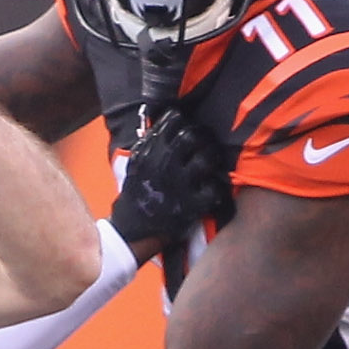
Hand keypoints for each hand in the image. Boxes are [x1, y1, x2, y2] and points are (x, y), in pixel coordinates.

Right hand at [109, 110, 234, 252]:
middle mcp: (163, 164)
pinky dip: (216, 188)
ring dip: (212, 159)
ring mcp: (178, 185)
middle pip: (192, 135)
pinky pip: (213, 189)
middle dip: (202, 137)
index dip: (185, 122)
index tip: (188, 128)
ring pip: (206, 159)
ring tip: (211, 163)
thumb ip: (151, 141)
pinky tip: (211, 189)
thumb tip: (168, 119)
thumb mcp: (137, 163)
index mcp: (150, 150)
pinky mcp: (190, 205)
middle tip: (205, 144)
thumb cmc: (137, 193)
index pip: (173, 120)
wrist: (132, 229)